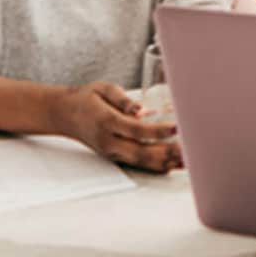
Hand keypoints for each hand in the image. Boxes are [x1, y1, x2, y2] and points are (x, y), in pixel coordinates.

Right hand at [53, 81, 180, 172]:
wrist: (66, 114)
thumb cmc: (87, 98)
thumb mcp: (103, 88)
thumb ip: (122, 99)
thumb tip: (140, 111)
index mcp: (106, 121)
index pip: (136, 130)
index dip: (157, 131)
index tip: (176, 127)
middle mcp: (109, 140)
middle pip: (141, 151)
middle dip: (166, 152)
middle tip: (189, 150)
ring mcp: (111, 151)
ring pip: (140, 162)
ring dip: (164, 163)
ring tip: (186, 161)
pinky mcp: (113, 156)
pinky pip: (136, 164)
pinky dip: (154, 167)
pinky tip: (171, 167)